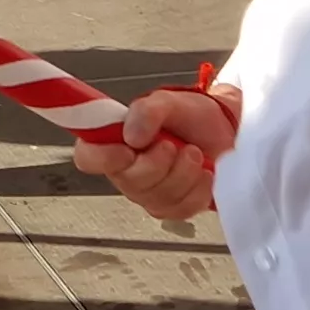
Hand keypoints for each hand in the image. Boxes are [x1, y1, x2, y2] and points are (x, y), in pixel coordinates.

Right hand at [72, 85, 238, 220]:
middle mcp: (125, 171)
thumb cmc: (188, 116)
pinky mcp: (171, 208)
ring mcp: (147, 193)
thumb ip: (147, 111)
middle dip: (157, 163)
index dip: (103, 158)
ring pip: (157, 197)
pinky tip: (202, 173)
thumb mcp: (168, 101)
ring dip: (182, 173)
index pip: (88, 157)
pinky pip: (181, 208)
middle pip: (128, 181)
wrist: (221, 132)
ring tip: (193, 152)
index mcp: (113, 142)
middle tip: (173, 144)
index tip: (128, 149)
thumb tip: (131, 135)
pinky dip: (197, 189)